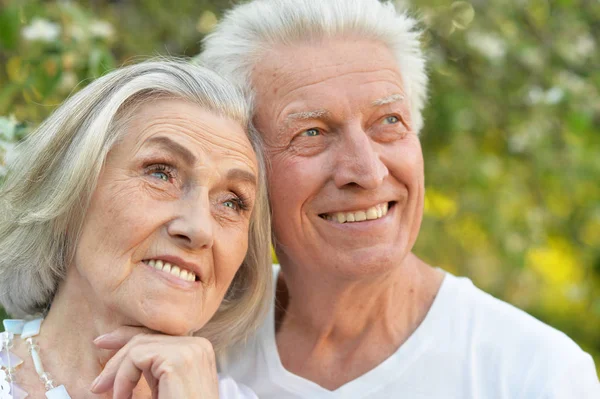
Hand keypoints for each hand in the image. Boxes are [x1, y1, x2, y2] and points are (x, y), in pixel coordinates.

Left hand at [91, 326, 218, 398]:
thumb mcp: (163, 387)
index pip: (157, 335)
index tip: (103, 344)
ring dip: (117, 371)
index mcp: (197, 350)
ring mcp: (189, 350)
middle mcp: (197, 345)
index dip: (127, 336)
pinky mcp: (177, 360)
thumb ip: (153, 369)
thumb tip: (124, 355)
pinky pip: (136, 357)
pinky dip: (122, 377)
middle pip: (146, 337)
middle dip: (116, 354)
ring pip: (138, 345)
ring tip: (112, 395)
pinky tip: (121, 397)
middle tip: (97, 383)